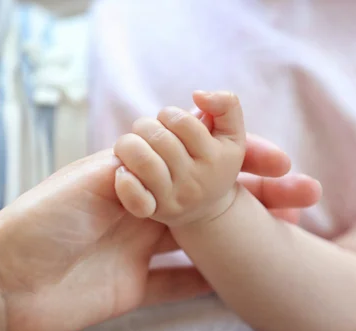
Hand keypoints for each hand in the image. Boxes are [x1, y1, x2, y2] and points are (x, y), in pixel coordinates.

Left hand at [0, 131, 318, 330]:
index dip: (241, 158)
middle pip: (212, 199)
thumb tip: (184, 147)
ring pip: (206, 239)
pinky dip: (213, 279)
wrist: (1, 283)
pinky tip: (247, 273)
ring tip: (291, 233)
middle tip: (307, 197)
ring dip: (246, 235)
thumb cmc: (40, 222)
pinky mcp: (137, 288)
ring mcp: (142, 250)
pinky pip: (183, 283)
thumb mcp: (93, 181)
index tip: (281, 161)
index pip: (198, 160)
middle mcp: (143, 209)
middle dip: (260, 195)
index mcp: (135, 175)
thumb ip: (140, 167)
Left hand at [114, 91, 245, 225]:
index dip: (168, 114)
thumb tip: (198, 95)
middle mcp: (196, 180)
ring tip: (132, 145)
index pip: (181, 121)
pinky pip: (134, 195)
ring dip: (128, 144)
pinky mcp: (154, 211)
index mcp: (216, 158)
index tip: (168, 121)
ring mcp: (174, 198)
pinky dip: (124, 178)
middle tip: (147, 132)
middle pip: (158, 138)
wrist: (207, 209)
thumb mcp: (232, 134)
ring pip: (142, 159)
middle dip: (146, 126)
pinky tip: (125, 170)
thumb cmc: (214, 161)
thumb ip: (226, 104)